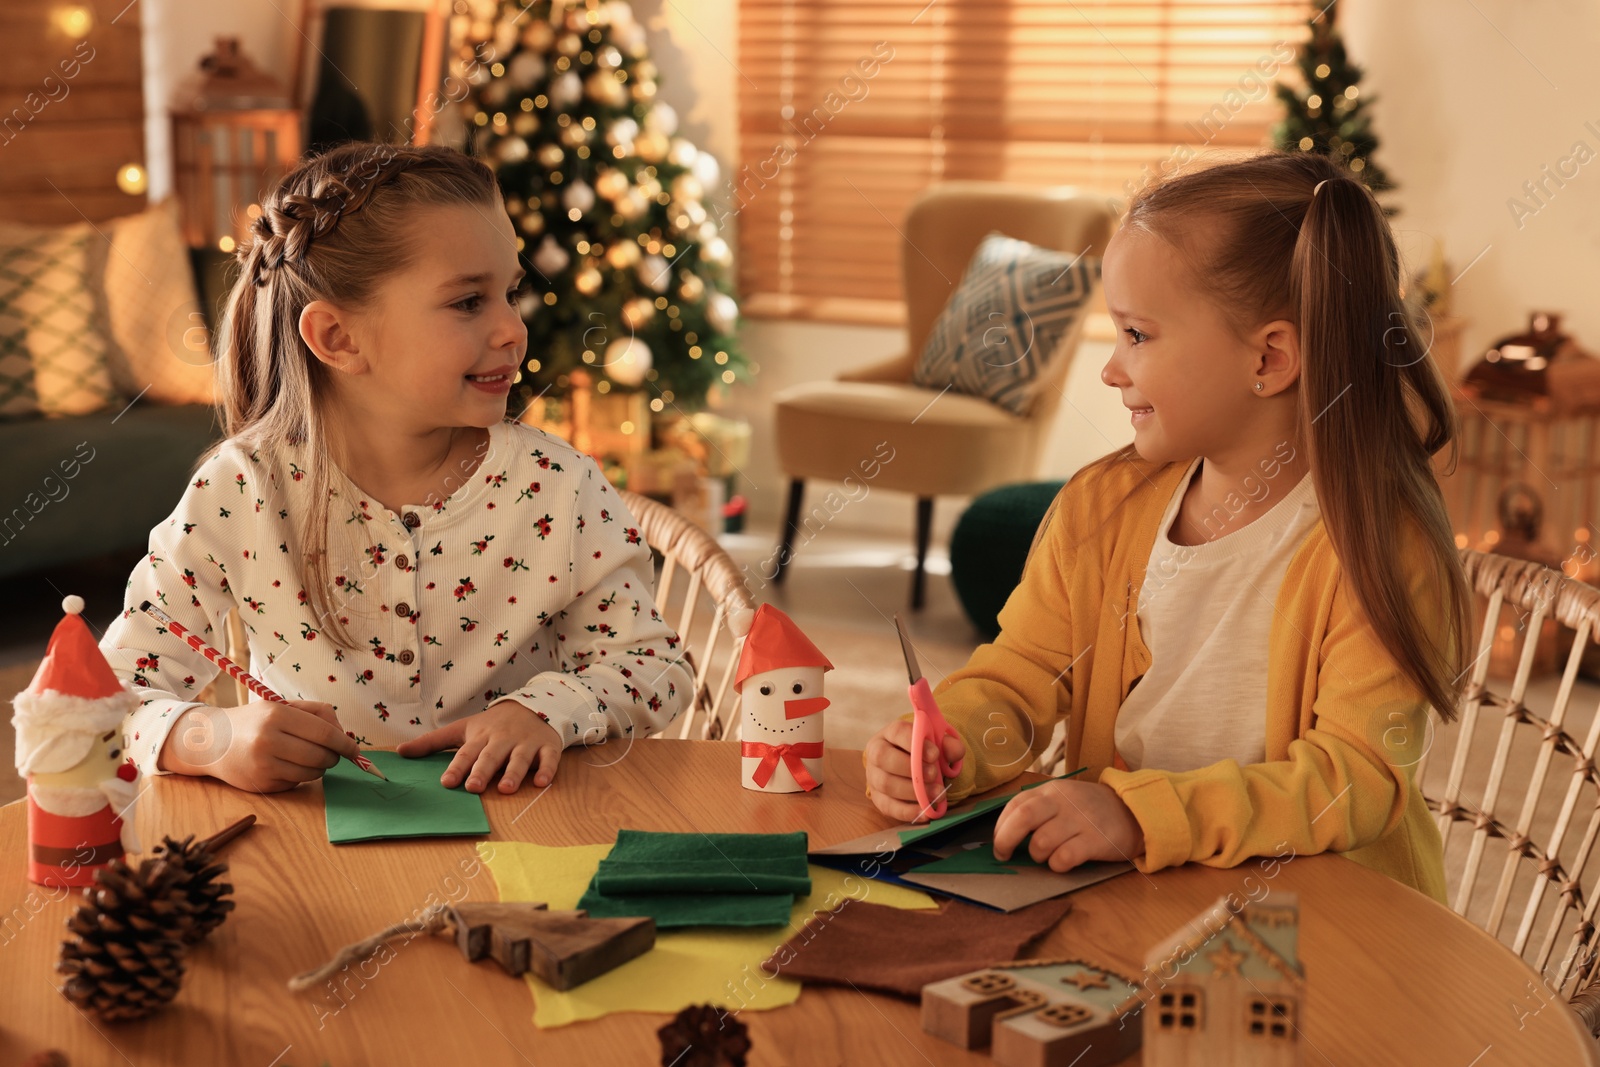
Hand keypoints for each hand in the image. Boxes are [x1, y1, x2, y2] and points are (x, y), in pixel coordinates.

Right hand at [159, 700, 361, 792]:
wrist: (212, 741)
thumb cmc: (255, 721)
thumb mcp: (282, 707)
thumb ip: (317, 714)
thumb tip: (345, 736)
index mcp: (277, 715)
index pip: (324, 733)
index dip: (345, 744)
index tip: (355, 750)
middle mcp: (269, 740)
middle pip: (321, 756)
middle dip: (334, 757)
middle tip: (331, 753)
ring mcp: (263, 765)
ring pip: (312, 773)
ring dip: (319, 768)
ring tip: (307, 756)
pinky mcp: (261, 784)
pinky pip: (296, 782)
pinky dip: (299, 775)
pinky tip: (285, 765)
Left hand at [395, 700, 562, 793]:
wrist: (533, 706)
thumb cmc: (493, 724)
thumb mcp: (463, 728)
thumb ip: (433, 742)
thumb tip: (399, 752)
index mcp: (481, 736)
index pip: (466, 753)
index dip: (457, 768)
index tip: (447, 783)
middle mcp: (502, 739)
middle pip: (491, 756)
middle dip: (483, 771)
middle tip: (473, 787)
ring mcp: (526, 742)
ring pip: (520, 758)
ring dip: (514, 773)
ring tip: (506, 789)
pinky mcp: (547, 746)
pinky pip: (548, 758)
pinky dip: (546, 770)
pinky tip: (541, 782)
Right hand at [863, 718, 965, 822]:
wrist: (915, 768)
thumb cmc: (924, 753)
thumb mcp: (938, 744)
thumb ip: (949, 745)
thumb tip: (955, 750)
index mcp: (890, 734)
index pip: (897, 732)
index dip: (913, 742)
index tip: (934, 754)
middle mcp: (877, 753)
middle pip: (883, 758)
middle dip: (910, 768)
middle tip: (934, 774)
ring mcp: (874, 776)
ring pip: (885, 784)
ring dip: (912, 791)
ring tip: (937, 793)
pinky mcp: (878, 798)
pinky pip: (888, 806)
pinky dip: (908, 811)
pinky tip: (926, 812)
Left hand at [993, 780, 1145, 871]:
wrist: (1133, 812)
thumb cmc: (1089, 810)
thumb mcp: (1063, 799)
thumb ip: (1038, 810)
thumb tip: (1005, 834)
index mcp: (1051, 790)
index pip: (1015, 805)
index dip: (1000, 827)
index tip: (998, 844)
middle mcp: (1062, 802)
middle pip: (1023, 818)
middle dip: (1006, 840)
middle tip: (1004, 856)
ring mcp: (1080, 820)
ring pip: (1042, 841)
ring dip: (1036, 855)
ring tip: (1045, 857)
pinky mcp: (1095, 840)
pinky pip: (1065, 857)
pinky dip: (1056, 865)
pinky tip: (1061, 864)